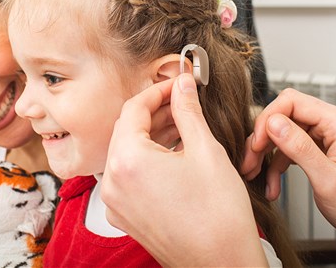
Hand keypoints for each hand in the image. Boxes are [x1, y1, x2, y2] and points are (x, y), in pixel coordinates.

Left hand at [102, 74, 267, 266]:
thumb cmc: (219, 217)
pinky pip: (128, 176)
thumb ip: (188, 111)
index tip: (176, 85)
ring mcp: (116, 202)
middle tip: (181, 102)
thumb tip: (182, 86)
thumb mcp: (206, 151)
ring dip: (151, 135)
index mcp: (128, 161)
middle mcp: (113, 182)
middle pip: (127, 130)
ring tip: (180, 126)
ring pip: (127, 153)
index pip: (134, 109)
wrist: (222, 265)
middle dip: (154, 112)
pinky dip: (146, 160)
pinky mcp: (124, 215)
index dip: (157, 91)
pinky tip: (171, 154)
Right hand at [242, 88, 335, 259]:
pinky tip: (272, 186)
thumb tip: (273, 123)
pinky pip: (288, 149)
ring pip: (281, 133)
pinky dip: (275, 166)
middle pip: (283, 116)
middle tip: (249, 162)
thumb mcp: (328, 180)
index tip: (257, 144)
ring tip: (254, 174)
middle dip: (262, 139)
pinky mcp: (317, 150)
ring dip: (265, 155)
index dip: (268, 120)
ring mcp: (324, 137)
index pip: (291, 102)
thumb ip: (299, 148)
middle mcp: (331, 124)